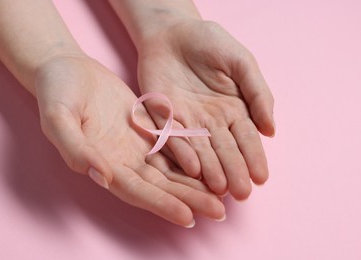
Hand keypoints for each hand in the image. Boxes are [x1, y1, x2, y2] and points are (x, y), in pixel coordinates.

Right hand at [34, 55, 224, 226]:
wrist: (67, 71)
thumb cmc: (56, 93)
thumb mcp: (58, 118)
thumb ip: (76, 149)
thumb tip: (102, 176)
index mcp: (101, 164)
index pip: (136, 190)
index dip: (161, 204)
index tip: (188, 217)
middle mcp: (122, 161)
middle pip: (160, 186)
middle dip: (189, 200)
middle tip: (219, 212)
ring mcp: (136, 146)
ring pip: (171, 170)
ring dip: (195, 184)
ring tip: (223, 195)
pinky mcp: (147, 128)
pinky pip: (173, 145)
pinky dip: (192, 156)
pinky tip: (213, 164)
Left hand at [137, 20, 274, 198]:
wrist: (173, 32)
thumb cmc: (210, 43)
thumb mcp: (241, 62)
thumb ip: (257, 93)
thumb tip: (271, 130)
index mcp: (234, 110)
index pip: (246, 139)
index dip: (254, 158)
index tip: (261, 178)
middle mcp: (212, 122)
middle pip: (225, 151)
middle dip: (234, 172)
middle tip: (241, 193)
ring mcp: (188, 122)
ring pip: (201, 151)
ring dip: (210, 170)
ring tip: (219, 188)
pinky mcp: (163, 117)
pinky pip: (173, 138)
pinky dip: (182, 153)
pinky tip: (193, 168)